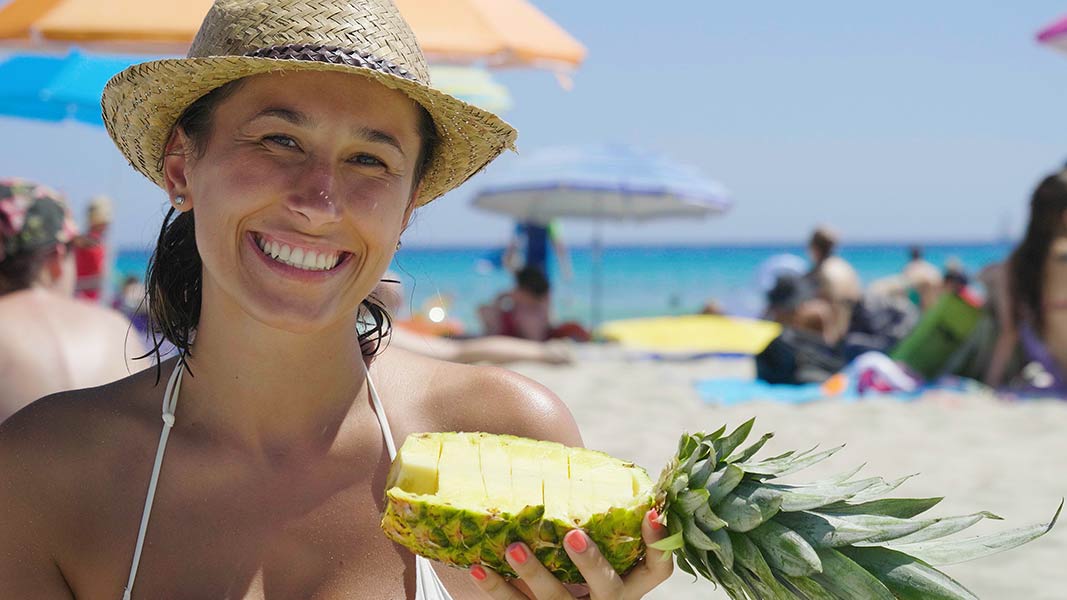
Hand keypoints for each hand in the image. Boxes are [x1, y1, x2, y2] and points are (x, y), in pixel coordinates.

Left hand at [469, 509, 672, 599]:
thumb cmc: (575, 555)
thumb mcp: (596, 540)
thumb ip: (592, 512)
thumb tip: (562, 445)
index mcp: (628, 580)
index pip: (658, 569)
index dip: (658, 543)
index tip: (650, 512)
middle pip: (608, 588)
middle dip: (591, 562)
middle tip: (571, 534)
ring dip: (535, 575)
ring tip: (514, 549)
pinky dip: (496, 588)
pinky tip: (478, 567)